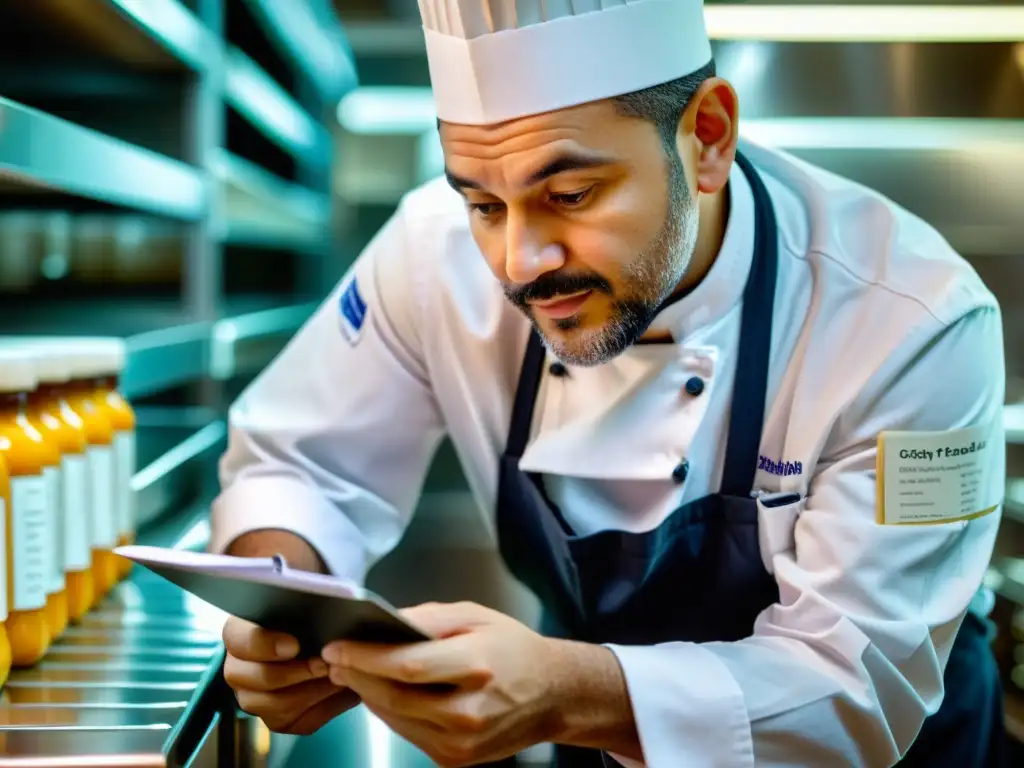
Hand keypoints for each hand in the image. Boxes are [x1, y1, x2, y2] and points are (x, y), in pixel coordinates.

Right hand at [223, 617, 358, 734]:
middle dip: (296, 673)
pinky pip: (300, 721)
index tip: (294, 645)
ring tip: (339, 675)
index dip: (265, 644)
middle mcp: (240, 670)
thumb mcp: (305, 606)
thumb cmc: (312, 619)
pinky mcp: (279, 720)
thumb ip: (304, 609)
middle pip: (258, 679)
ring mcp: (256, 699)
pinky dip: (326, 705)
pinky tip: (342, 690)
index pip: (238, 640)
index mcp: (239, 635)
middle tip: (324, 664)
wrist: (329, 645)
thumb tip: (322, 618)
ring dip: (314, 690)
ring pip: (277, 705)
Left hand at [321, 602, 559, 766]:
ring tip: (349, 672)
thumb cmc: (514, 648)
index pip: (406, 666)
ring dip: (367, 695)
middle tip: (333, 658)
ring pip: (396, 718)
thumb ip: (429, 618)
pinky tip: (379, 692)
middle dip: (357, 675)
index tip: (337, 645)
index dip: (365, 657)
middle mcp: (468, 711)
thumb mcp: (476, 617)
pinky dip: (389, 712)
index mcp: (476, 666)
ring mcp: (461, 742)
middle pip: (394, 696)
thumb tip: (385, 621)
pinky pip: (408, 732)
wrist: (553, 694)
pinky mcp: (455, 759)